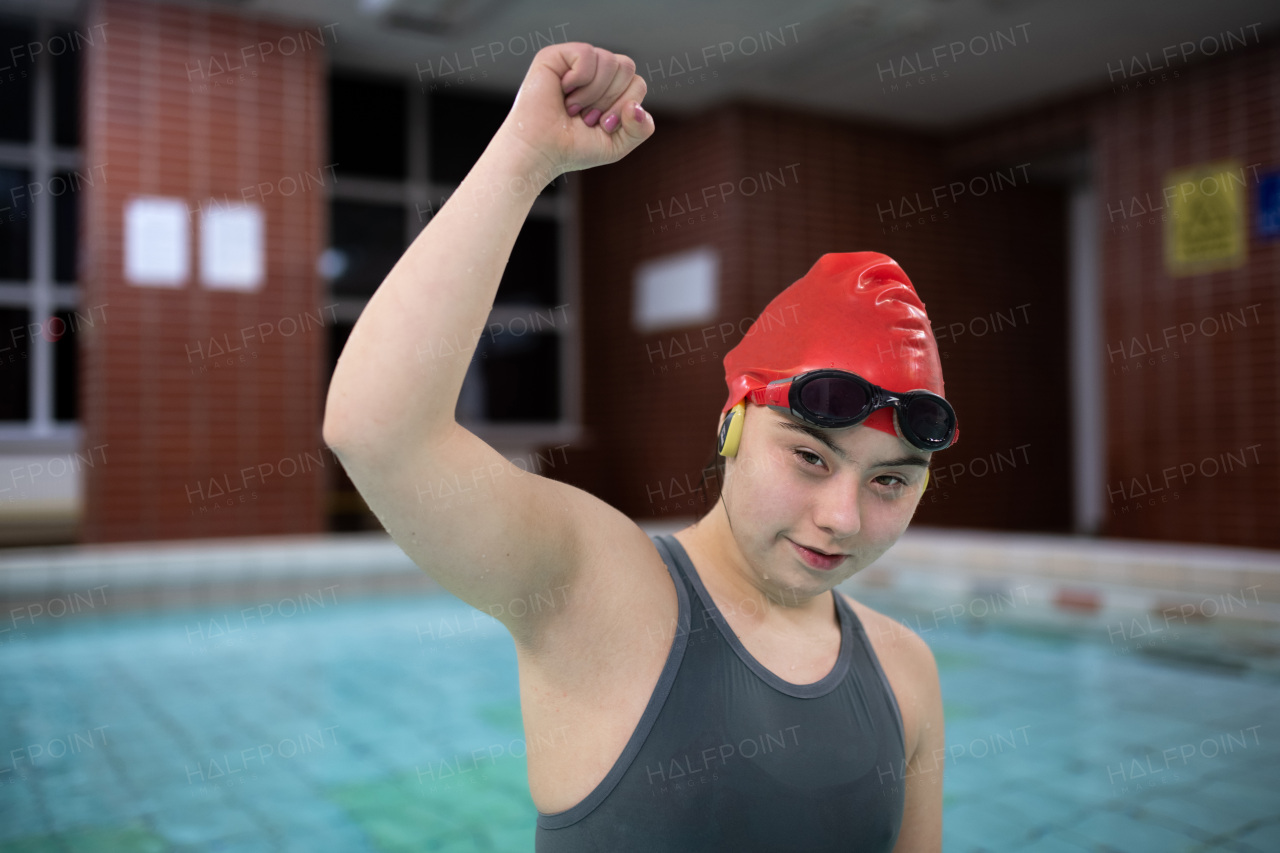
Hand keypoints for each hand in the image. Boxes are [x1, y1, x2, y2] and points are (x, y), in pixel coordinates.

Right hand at [500, 42, 653, 180]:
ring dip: (593, 93)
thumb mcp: (617, 145)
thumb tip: (637, 106)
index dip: (624, 106)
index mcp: (610, 88)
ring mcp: (575, 62)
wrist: (541, 152)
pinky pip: (587, 54)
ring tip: (573, 108)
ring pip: (609, 60)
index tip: (601, 125)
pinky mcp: (556, 55)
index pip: (637, 83)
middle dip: (610, 99)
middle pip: (627, 67)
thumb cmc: (572, 148)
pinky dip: (579, 79)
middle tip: (586, 117)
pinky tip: (564, 91)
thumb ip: (641, 129)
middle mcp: (594, 71)